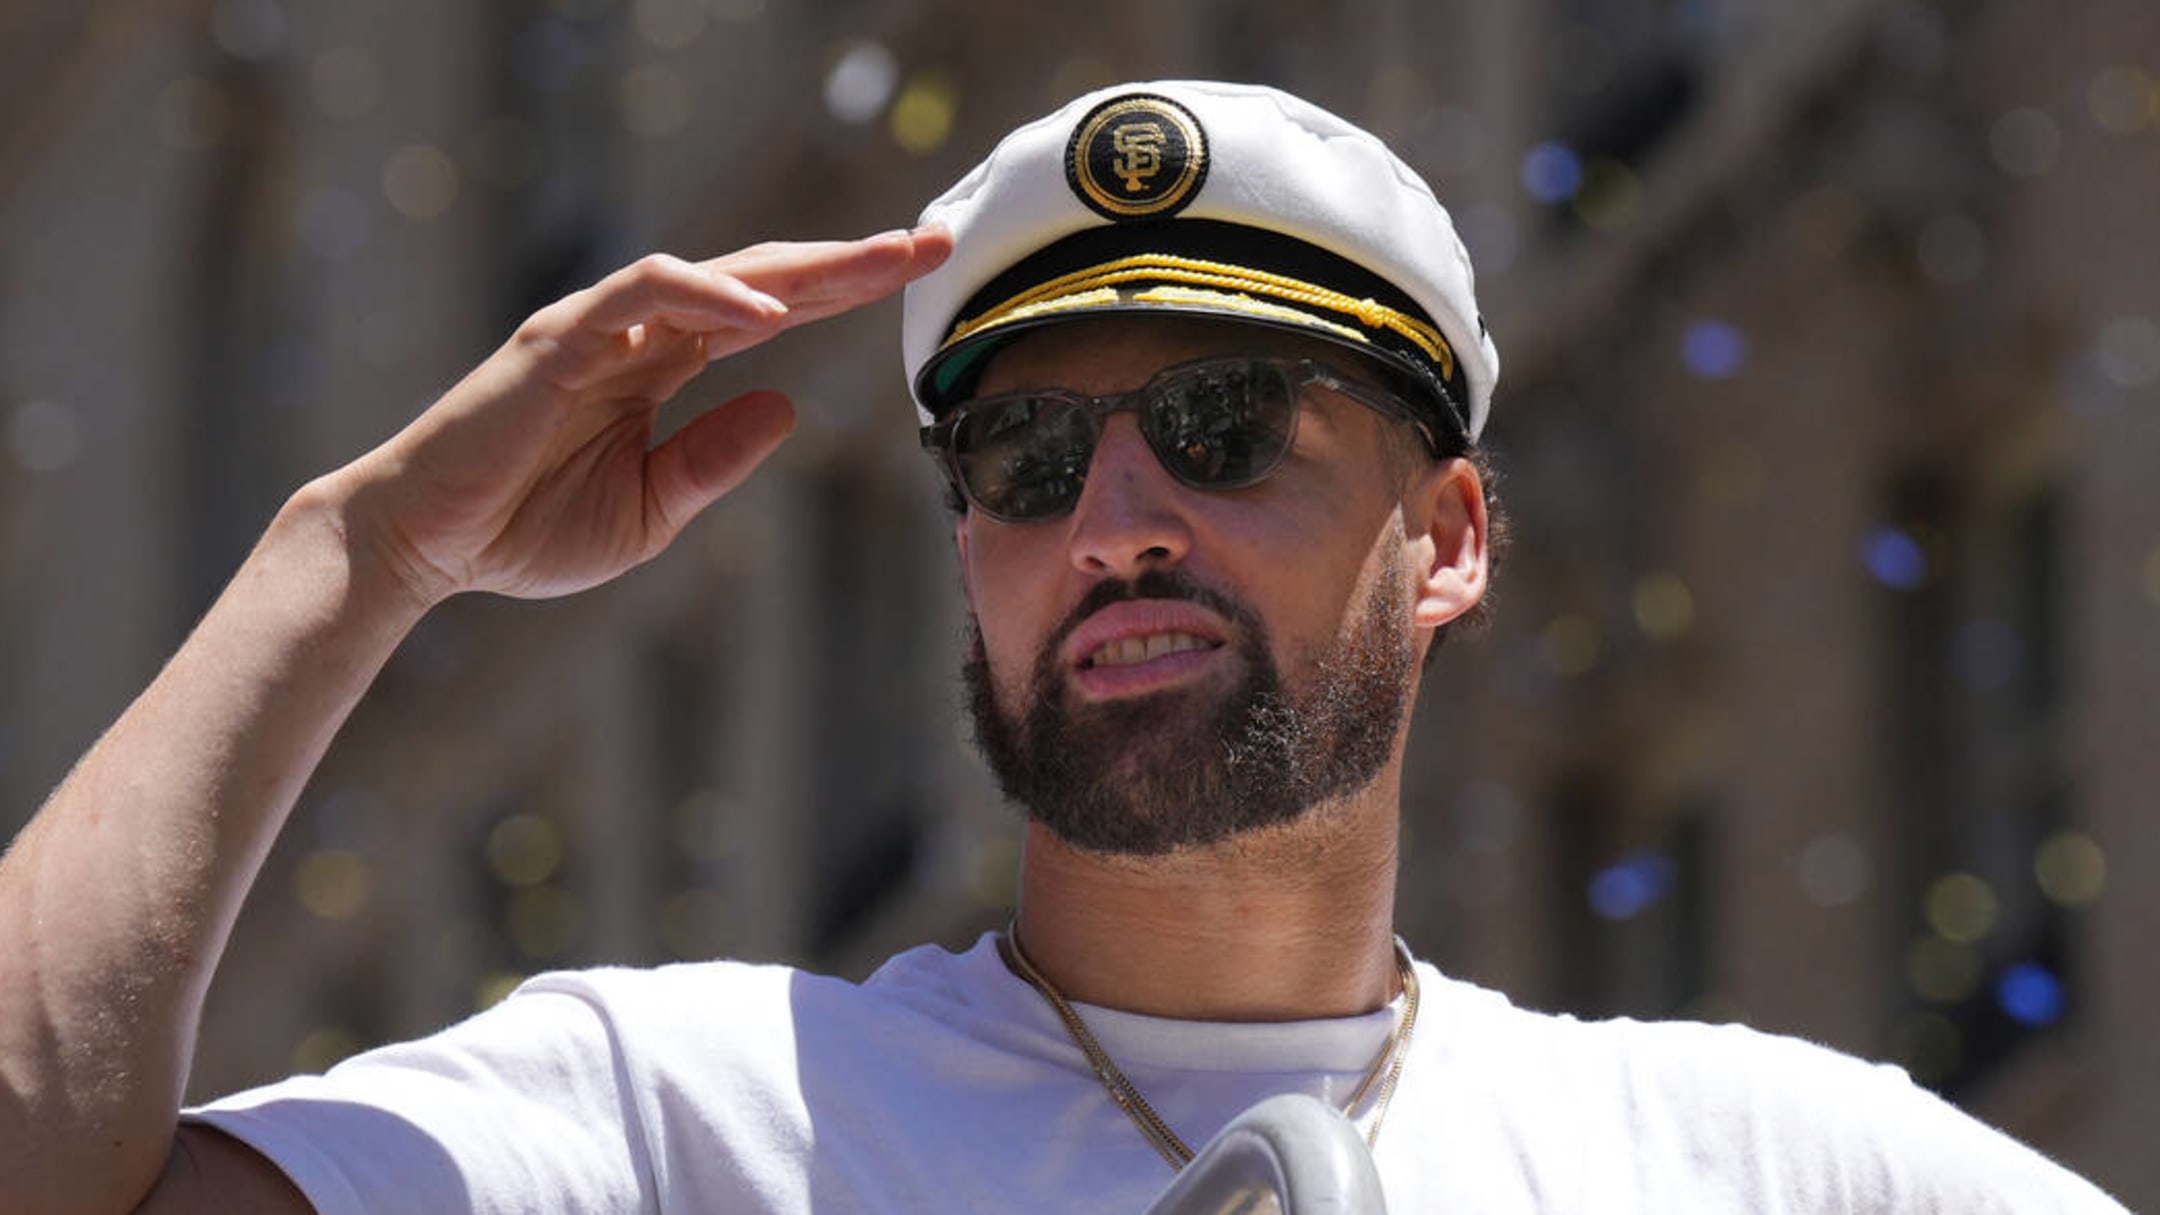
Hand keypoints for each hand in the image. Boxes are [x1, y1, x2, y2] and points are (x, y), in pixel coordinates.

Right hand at [328, 225, 952, 607]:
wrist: (424, 549)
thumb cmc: (526, 530)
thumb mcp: (652, 511)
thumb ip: (715, 459)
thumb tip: (789, 408)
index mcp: (664, 368)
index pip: (770, 309)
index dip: (845, 290)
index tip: (920, 276)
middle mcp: (641, 334)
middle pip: (764, 277)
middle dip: (851, 259)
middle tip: (934, 242)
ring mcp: (600, 328)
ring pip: (717, 268)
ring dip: (805, 264)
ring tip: (883, 261)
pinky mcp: (559, 338)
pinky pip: (643, 293)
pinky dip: (708, 292)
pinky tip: (771, 311)